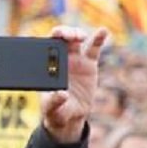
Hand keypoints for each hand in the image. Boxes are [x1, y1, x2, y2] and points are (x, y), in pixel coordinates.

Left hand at [41, 26, 107, 144]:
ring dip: (76, 34)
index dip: (46, 40)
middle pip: (60, 40)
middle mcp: (59, 61)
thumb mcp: (52, 109)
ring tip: (81, 37)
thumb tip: (62, 94)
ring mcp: (74, 61)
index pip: (43, 49)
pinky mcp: (89, 64)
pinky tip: (103, 31)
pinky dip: (98, 39)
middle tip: (66, 35)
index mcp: (46, 69)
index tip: (50, 39)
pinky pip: (93, 49)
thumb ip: (54, 102)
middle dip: (62, 33)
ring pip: (75, 41)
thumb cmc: (56, 111)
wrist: (72, 116)